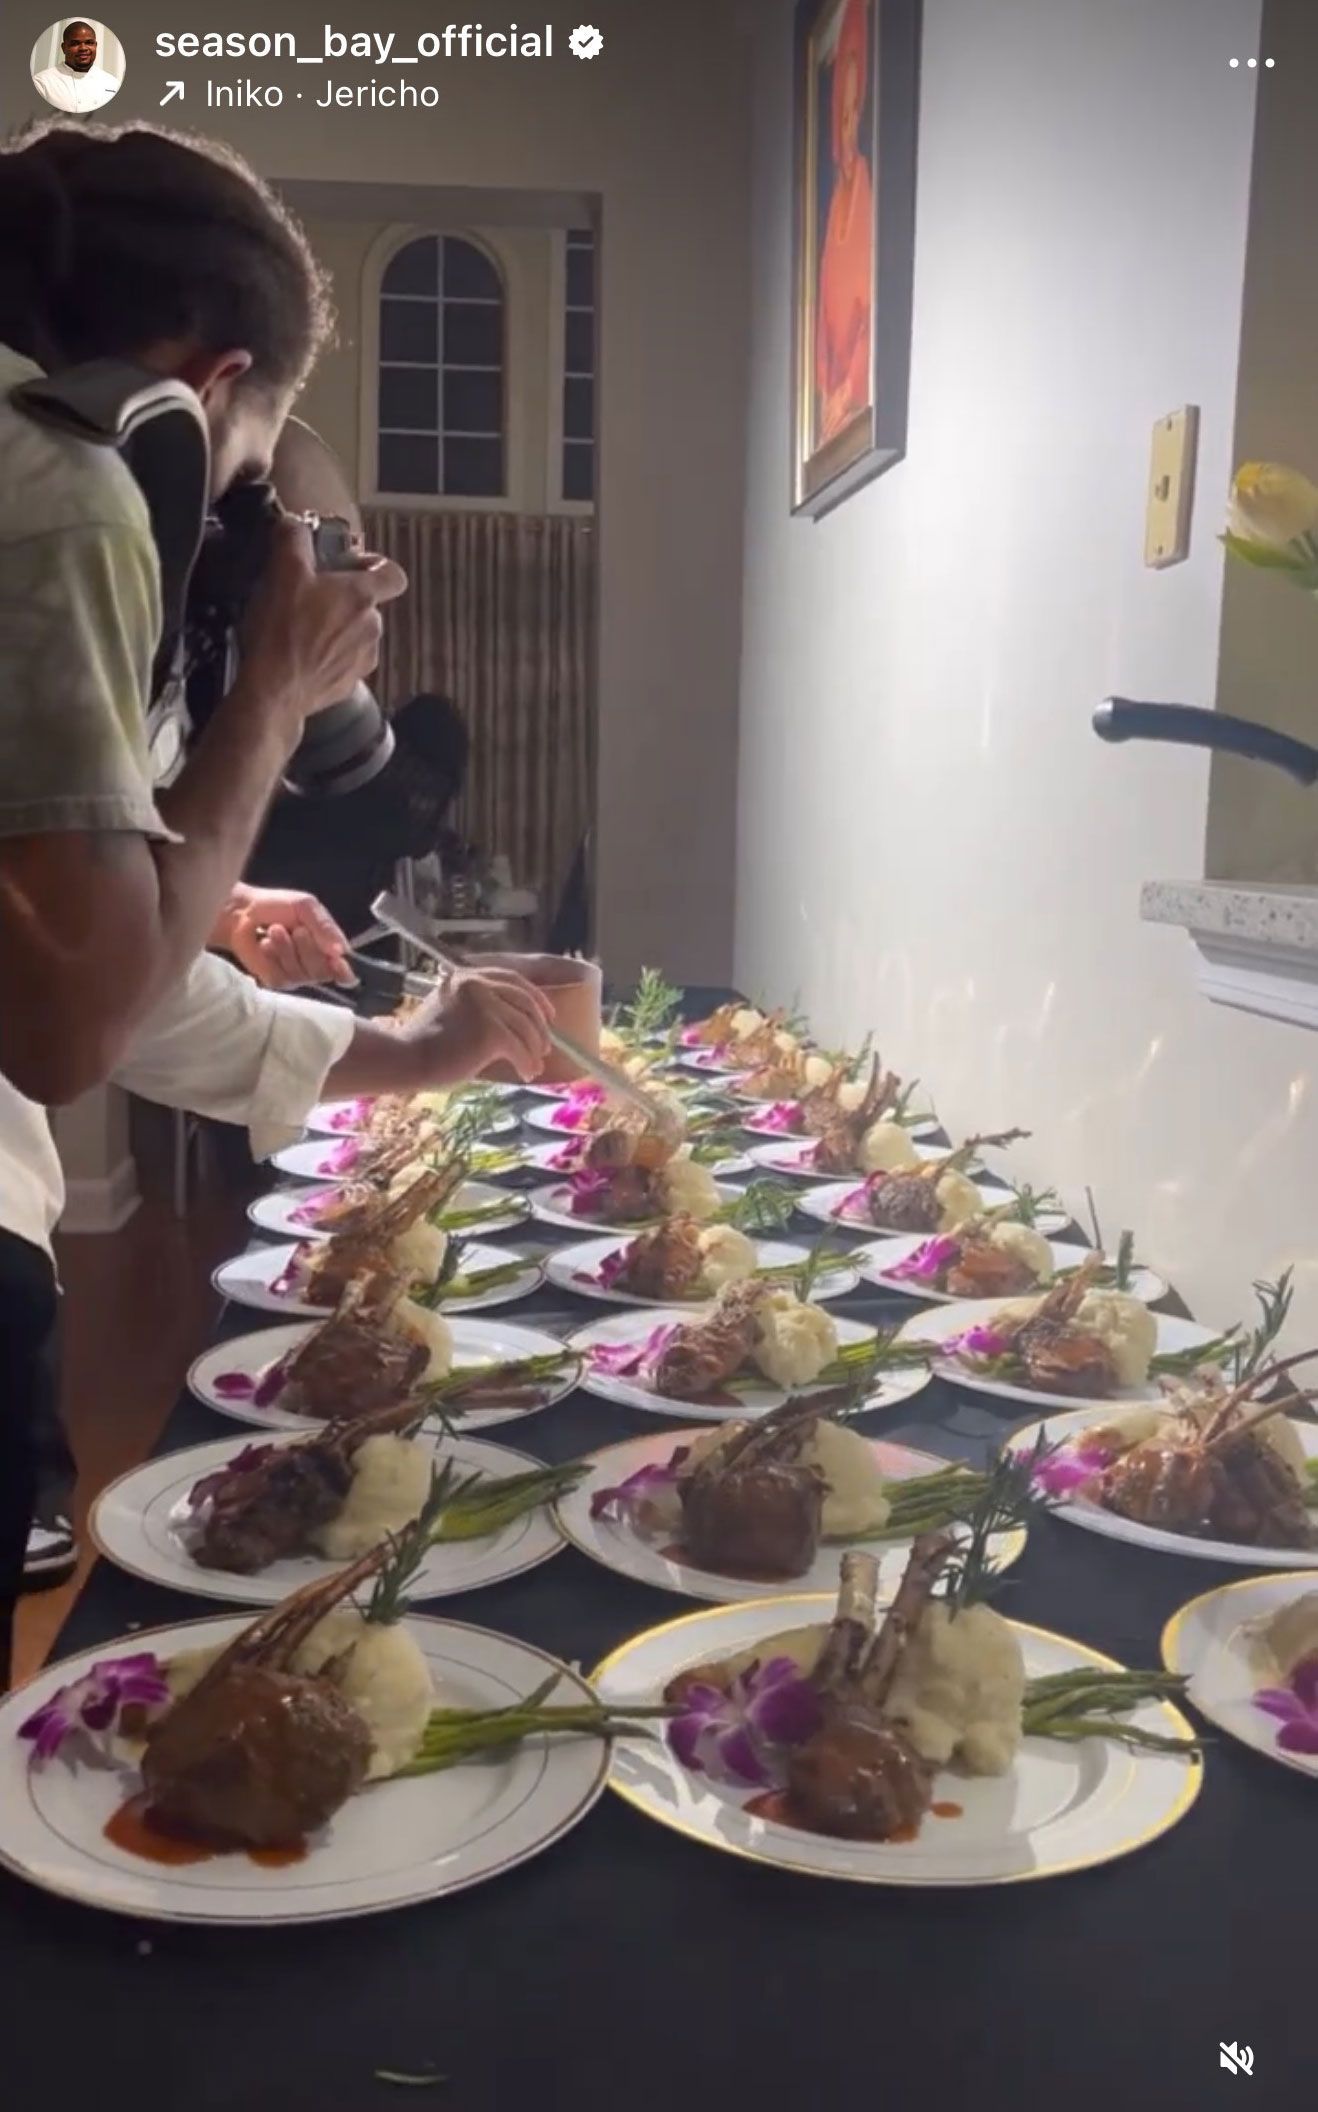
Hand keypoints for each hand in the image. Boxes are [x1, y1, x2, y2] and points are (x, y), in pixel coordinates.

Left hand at [215, 883, 356, 988]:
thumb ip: (325, 927)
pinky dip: (273, 958)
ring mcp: (296, 976)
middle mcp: (316, 965)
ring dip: (287, 950)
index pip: (345, 972)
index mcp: (329, 948)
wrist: (242, 912)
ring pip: (302, 975)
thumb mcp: (306, 906)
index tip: (337, 961)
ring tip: (274, 930)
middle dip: (309, 949)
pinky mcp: (276, 981)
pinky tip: (265, 945)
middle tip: (296, 930)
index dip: (344, 971)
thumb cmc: (277, 906)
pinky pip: (282, 978)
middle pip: (324, 973)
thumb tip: (341, 951)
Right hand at [238, 519, 407, 728]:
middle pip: (368, 604)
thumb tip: (294, 525)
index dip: (376, 566)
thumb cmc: (282, 629)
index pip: (393, 574)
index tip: (352, 566)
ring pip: (357, 634)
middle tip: (311, 596)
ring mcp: (363, 660)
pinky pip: (344, 662)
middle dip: (344, 598)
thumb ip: (294, 538)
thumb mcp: (283, 571)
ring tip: (303, 628)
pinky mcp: (348, 684)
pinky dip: (329, 656)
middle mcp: (372, 628)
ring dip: (337, 628)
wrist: (275, 691)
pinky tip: (304, 655)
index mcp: (362, 597)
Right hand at [404, 966, 553, 1084]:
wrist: (405, 1058)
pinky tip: (526, 1073)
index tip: (547, 1014)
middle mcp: (477, 984)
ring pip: (525, 1027)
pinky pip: (519, 1048)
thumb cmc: (424, 1043)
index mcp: (467, 976)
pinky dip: (526, 1062)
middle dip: (540, 1026)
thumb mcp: (451, 1009)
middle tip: (546, 1046)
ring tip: (534, 1065)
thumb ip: (476, 1005)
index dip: (535, 997)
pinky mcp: (490, 1031)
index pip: (512, 979)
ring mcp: (485, 1005)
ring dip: (534, 1049)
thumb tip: (514, 1021)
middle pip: (525, 1001)